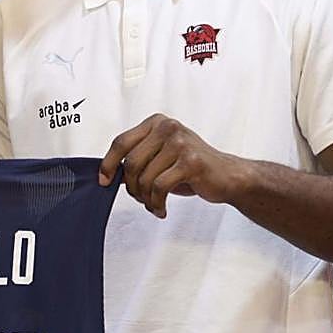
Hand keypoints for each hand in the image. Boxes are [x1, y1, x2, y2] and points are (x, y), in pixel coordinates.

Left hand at [99, 114, 249, 218]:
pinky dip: (156, 203)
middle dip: (133, 187)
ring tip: (154, 204)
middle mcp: (168, 128)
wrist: (227, 176)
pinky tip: (161, 209)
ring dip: (146, 198)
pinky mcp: (190, 162)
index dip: (109, 164)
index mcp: (157, 123)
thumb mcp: (161, 157)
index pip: (121, 142)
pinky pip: (160, 187)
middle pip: (132, 163)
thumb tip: (110, 174)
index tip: (104, 181)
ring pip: (146, 177)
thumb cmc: (192, 168)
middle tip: (141, 198)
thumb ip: (139, 159)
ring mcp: (180, 143)